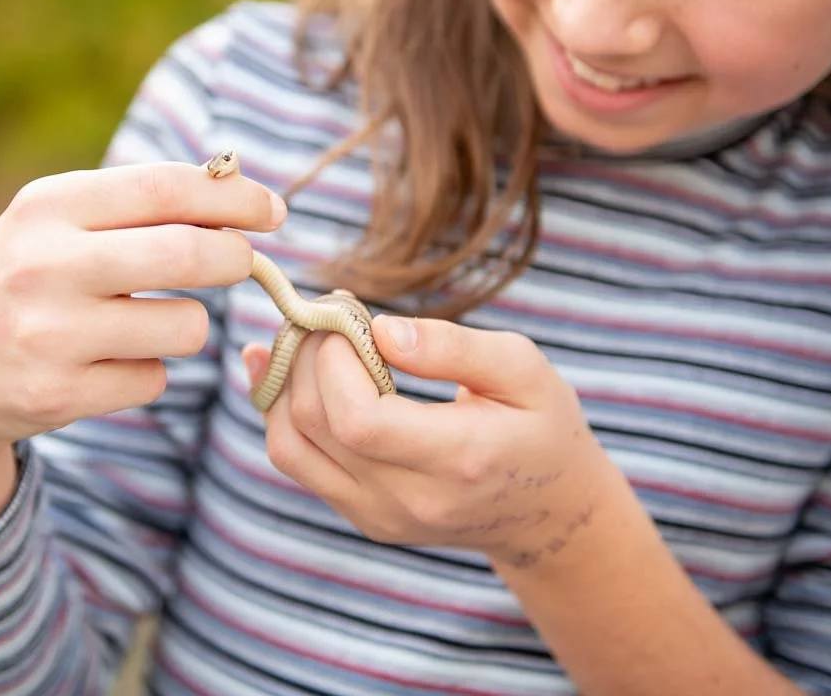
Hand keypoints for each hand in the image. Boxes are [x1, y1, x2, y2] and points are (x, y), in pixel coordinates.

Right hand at [0, 159, 284, 470]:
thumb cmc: (22, 279)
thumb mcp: (54, 223)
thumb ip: (134, 205)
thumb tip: (241, 192)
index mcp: (47, 206)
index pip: (164, 188)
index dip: (233, 198)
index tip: (273, 209)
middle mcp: (43, 265)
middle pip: (187, 255)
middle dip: (234, 258)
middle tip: (242, 262)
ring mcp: (48, 334)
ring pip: (186, 327)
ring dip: (186, 325)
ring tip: (146, 322)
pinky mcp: (56, 395)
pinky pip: (155, 379)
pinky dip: (149, 371)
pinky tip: (106, 363)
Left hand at [245, 316, 624, 571]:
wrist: (547, 511)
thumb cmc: (540, 425)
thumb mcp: (523, 370)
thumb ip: (452, 347)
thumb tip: (380, 331)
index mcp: (458, 460)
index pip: (359, 420)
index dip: (335, 360)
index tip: (348, 314)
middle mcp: (410, 500)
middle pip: (316, 424)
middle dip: (308, 355)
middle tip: (329, 313)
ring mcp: (379, 517)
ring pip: (290, 446)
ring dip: (285, 381)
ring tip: (309, 337)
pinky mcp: (360, 516)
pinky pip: (297, 460)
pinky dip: (282, 410)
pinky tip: (288, 369)